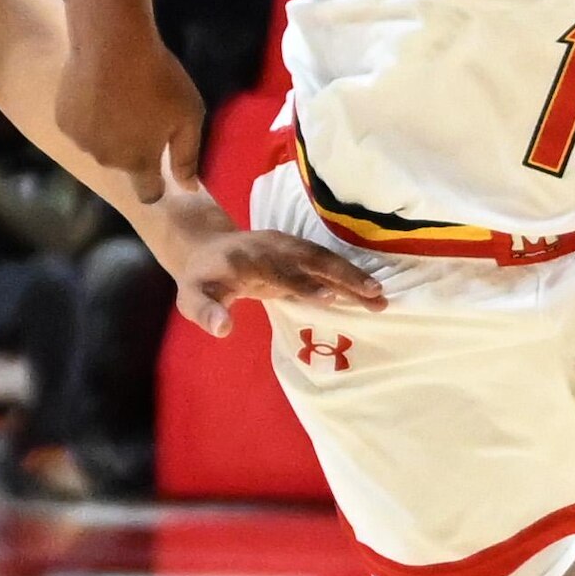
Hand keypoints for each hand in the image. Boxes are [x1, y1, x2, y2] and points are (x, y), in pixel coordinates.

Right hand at [54, 17, 204, 194]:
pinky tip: (96, 90)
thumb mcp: (189, 115)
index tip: (160, 165)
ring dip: (108, 130)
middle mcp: (107, 160)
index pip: (148, 193)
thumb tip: (189, 187)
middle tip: (142, 111)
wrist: (112, 44)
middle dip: (132, 146)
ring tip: (117, 97)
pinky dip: (88, 114)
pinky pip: (80, 125)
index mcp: (139, 162)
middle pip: (123, 163)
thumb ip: (188, 156)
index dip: (156, 184)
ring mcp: (81, 141)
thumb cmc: (158, 79)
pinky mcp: (63, 120)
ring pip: (99, 144)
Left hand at [132, 188, 385, 338]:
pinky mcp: (296, 251)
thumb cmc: (201, 281)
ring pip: (325, 258)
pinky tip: (369, 291)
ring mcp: (287, 246)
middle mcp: (273, 247)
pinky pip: (325, 261)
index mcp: (248, 259)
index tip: (330, 297)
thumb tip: (222, 329)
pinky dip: (348, 274)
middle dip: (344, 276)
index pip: (280, 271)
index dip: (304, 284)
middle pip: (313, 259)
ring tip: (381, 299)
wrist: (206, 248)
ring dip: (354, 276)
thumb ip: (206, 312)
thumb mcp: (192, 298)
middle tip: (375, 296)